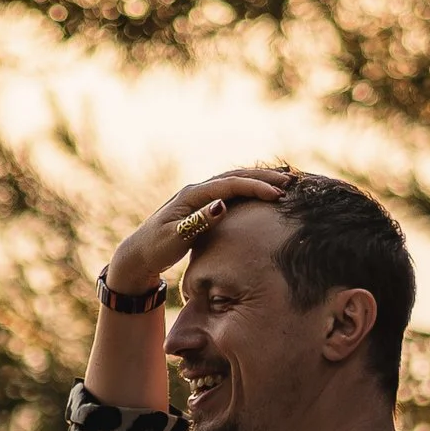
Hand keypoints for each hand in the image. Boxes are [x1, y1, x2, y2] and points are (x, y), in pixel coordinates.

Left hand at [102, 165, 290, 302]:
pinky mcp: (201, 204)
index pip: (230, 185)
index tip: (278, 195)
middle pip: (235, 176)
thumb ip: (198, 221)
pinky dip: (248, 186)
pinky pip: (230, 189)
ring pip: (234, 180)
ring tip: (283, 182)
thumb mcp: (175, 238)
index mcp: (192, 196)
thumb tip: (222, 204)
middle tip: (290, 181)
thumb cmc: (156, 248)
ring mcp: (199, 196)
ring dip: (258, 179)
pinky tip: (262, 190)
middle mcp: (196, 190)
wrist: (139, 253)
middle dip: (263, 178)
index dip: (255, 188)